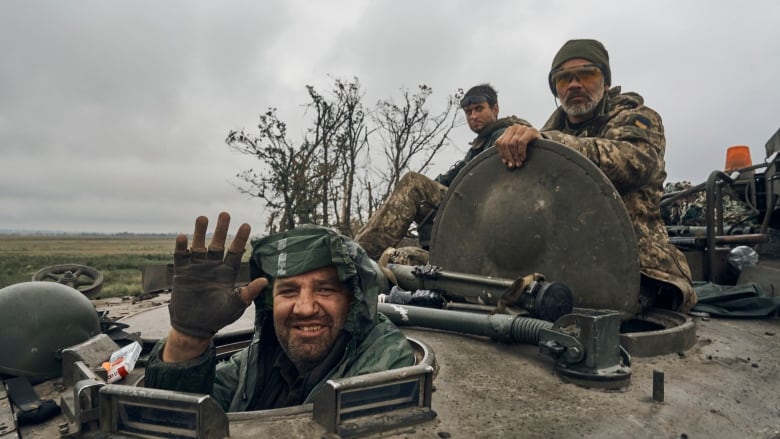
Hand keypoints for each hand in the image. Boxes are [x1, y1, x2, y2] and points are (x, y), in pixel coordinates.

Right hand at [168, 212, 265, 339]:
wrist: (195, 327)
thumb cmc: (217, 317)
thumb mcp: (235, 305)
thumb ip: (248, 292)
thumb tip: (264, 280)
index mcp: (227, 272)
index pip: (235, 251)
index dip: (240, 239)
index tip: (246, 225)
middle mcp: (213, 266)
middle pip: (218, 244)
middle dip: (221, 229)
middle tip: (225, 214)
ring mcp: (197, 268)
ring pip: (199, 246)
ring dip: (200, 232)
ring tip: (203, 218)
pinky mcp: (182, 273)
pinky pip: (181, 257)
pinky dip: (182, 247)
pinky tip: (183, 236)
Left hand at [494, 125, 541, 167]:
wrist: (544, 143)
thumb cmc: (528, 147)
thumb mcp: (516, 148)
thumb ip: (509, 152)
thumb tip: (505, 162)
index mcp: (508, 131)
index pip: (499, 142)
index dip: (501, 153)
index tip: (506, 162)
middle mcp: (514, 127)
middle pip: (505, 143)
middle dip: (508, 156)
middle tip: (512, 165)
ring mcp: (522, 128)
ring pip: (513, 143)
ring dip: (515, 156)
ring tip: (519, 163)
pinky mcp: (531, 130)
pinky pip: (522, 142)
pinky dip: (521, 151)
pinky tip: (523, 158)